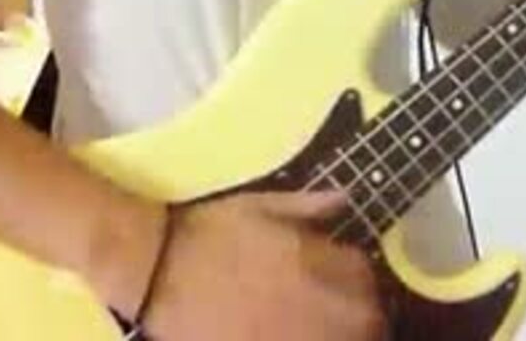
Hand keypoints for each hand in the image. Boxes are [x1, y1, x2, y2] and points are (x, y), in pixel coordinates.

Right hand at [137, 192, 383, 340]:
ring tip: (309, 320)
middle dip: (353, 313)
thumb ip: (311, 206)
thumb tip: (345, 199)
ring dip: (337, 328)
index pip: (367, 278)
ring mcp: (301, 340)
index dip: (353, 279)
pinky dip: (308, 336)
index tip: (335, 279)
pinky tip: (288, 329)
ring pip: (347, 338)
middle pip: (368, 321)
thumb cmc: (210, 231)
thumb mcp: (263, 206)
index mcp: (329, 266)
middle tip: (325, 305)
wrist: (157, 269)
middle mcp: (327, 309)